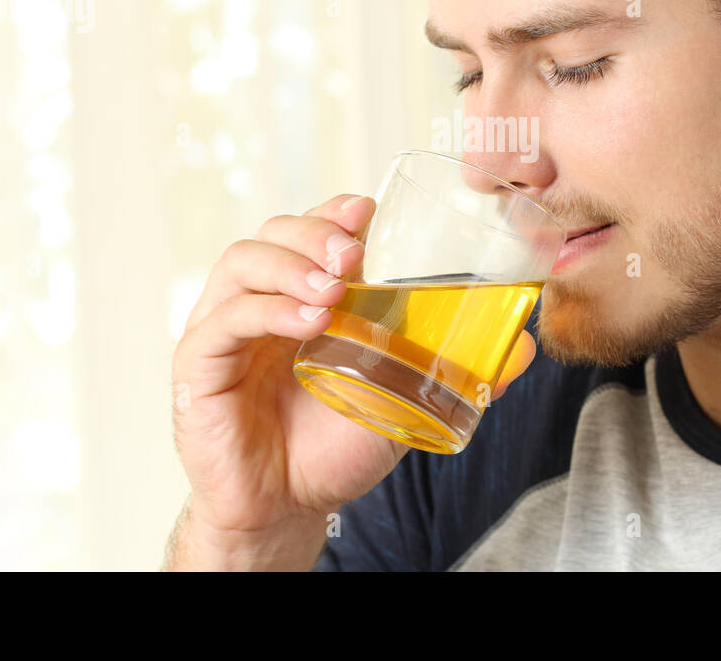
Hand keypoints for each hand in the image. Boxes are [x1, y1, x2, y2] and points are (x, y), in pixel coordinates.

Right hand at [171, 192, 536, 547]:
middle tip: (354, 252)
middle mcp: (260, 301)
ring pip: (242, 263)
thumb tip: (522, 345)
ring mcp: (224, 330)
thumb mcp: (405, 399)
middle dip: (314, 230)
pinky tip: (306, 320)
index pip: (311, 231)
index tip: (369, 212)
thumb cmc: (337, 445)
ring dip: (289, 264)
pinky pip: (222, 321)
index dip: (335, 213)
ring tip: (333, 288)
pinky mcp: (198, 367)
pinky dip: (264, 310)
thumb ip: (457, 370)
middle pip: (272, 233)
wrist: (289, 509)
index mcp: (303, 295)